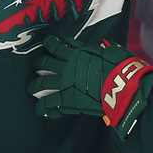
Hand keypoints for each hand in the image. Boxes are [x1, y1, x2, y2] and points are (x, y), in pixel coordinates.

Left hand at [28, 35, 152, 137]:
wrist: (122, 87)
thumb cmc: (121, 67)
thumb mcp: (114, 52)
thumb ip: (106, 49)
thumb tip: (105, 44)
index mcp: (78, 53)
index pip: (58, 45)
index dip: (50, 43)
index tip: (47, 42)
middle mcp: (68, 67)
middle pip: (45, 63)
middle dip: (38, 63)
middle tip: (35, 65)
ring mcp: (66, 85)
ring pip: (42, 83)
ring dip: (34, 85)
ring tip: (30, 89)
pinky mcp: (69, 101)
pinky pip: (51, 104)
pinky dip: (45, 107)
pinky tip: (41, 110)